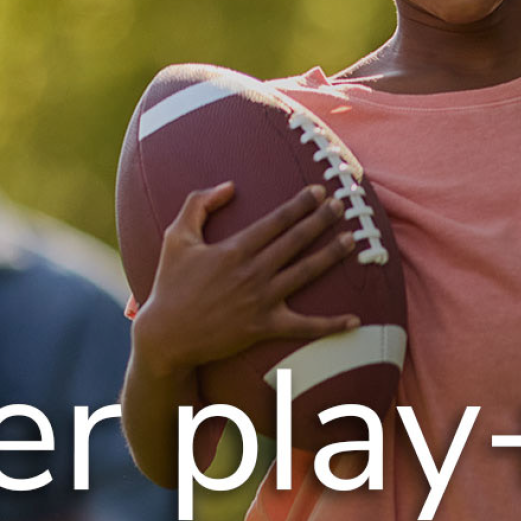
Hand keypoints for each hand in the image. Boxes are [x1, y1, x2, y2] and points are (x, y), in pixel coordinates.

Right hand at [133, 182, 358, 377]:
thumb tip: (229, 186)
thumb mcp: (175, 237)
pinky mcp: (264, 327)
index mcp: (234, 249)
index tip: (319, 191)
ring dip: (331, 256)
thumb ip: (198, 204)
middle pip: (296, 241)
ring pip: (305, 274)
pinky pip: (304, 326)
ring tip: (351, 240)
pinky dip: (330, 325)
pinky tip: (355, 320)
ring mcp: (261, 301)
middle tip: (343, 205)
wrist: (166, 334)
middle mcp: (253, 272)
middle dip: (322, 220)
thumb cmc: (169, 284)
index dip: (300, 204)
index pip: (276, 221)